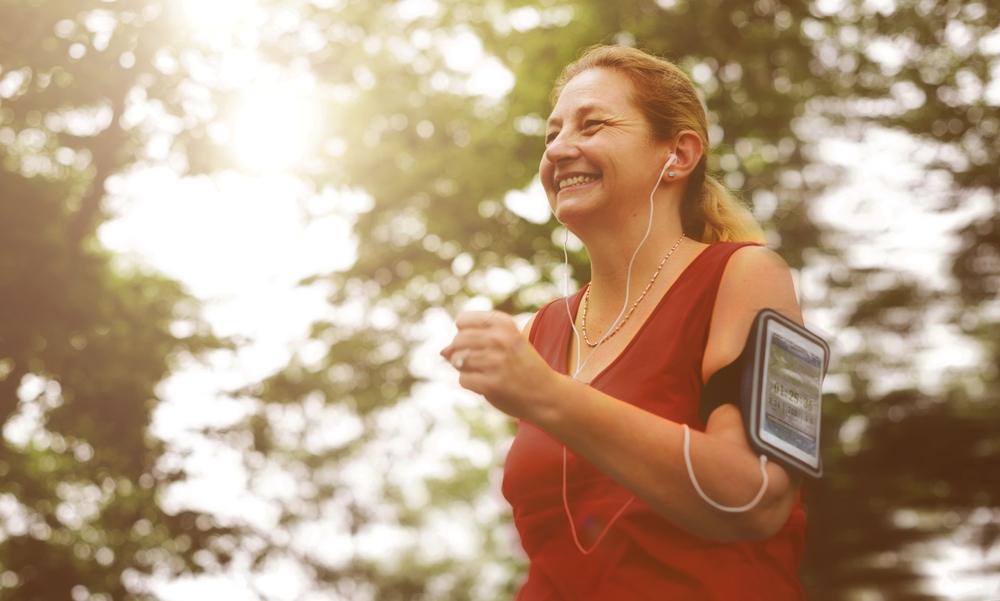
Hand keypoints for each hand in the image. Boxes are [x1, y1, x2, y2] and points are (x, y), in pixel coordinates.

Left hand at [440, 311, 558, 420]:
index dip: (464, 332)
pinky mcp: (490, 383)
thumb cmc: (522, 366)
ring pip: (457, 360)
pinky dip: (471, 383)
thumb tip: (442, 352)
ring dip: (467, 369)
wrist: (546, 394)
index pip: (462, 320)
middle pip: (457, 341)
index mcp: (504, 323)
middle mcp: (499, 338)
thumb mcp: (505, 342)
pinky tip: (488, 384)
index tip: (479, 343)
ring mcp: (494, 361)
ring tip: (486, 372)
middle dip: (462, 352)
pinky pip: (463, 379)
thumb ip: (474, 340)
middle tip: (483, 362)